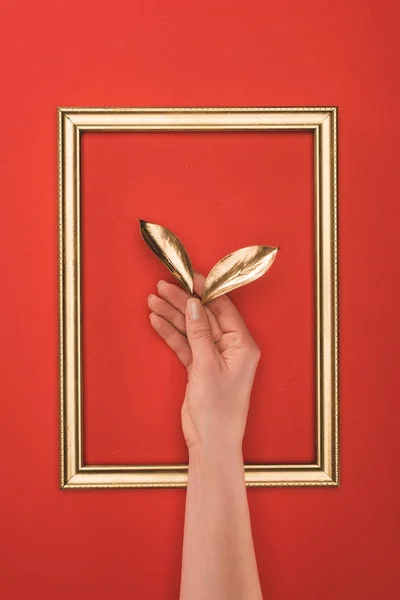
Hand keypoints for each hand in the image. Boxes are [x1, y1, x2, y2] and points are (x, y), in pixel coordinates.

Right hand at [148, 274, 260, 453]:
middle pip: (203, 316)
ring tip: (153, 300)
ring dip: (173, 315)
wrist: (211, 442)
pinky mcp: (199, 367)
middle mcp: (230, 347)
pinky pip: (185, 344)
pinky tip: (157, 320)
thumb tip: (193, 304)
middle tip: (162, 286)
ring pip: (191, 329)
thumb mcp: (207, 366)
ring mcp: (214, 356)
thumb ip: (199, 333)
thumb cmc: (218, 409)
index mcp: (242, 344)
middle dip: (182, 301)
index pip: (223, 308)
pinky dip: (171, 333)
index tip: (187, 276)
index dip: (204, 290)